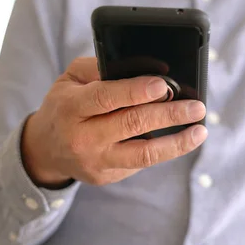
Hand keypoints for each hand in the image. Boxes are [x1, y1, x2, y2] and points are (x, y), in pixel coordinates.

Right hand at [21, 57, 206, 186]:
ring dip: (177, 143)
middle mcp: (82, 137)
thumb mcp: (71, 79)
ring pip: (143, 154)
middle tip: (197, 107)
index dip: (136, 91)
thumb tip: (144, 68)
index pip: (106, 98)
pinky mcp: (106, 177)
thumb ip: (100, 69)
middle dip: (169, 115)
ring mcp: (95, 161)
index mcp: (71, 107)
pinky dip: (162, 149)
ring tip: (199, 131)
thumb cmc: (64, 105)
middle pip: (132, 125)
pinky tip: (178, 138)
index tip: (164, 86)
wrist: (45, 149)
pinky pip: (140, 162)